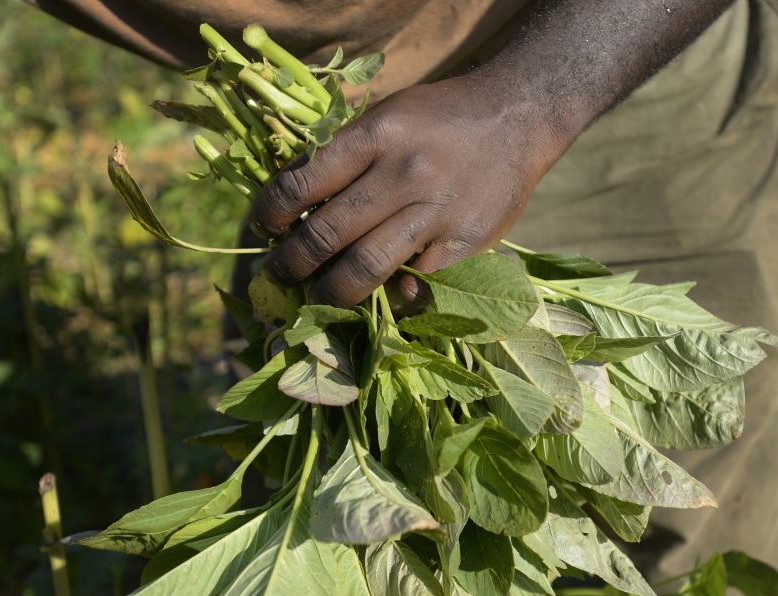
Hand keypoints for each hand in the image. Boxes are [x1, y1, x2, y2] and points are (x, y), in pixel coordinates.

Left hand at [250, 76, 564, 311]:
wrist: (516, 115)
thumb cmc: (439, 118)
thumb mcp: (386, 115)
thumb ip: (345, 154)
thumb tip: (294, 203)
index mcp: (375, 135)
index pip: (301, 182)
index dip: (269, 213)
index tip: (261, 228)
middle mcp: (403, 172)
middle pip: (327, 233)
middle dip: (291, 263)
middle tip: (277, 274)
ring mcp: (435, 210)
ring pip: (366, 266)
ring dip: (330, 291)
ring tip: (315, 298)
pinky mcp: (465, 239)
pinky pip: (417, 282)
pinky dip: (393, 297)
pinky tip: (379, 299)